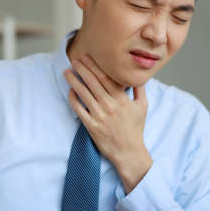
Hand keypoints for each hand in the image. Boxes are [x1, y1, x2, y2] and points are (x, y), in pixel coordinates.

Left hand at [64, 55, 151, 192]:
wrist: (129, 152)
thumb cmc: (135, 129)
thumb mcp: (143, 107)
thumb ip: (140, 89)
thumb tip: (138, 76)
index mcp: (121, 99)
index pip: (105, 78)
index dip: (94, 66)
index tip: (86, 58)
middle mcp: (109, 105)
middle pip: (92, 82)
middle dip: (82, 69)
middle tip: (74, 61)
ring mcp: (99, 116)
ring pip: (83, 94)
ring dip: (74, 81)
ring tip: (67, 72)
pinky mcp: (91, 126)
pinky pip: (79, 109)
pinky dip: (73, 99)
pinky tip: (70, 91)